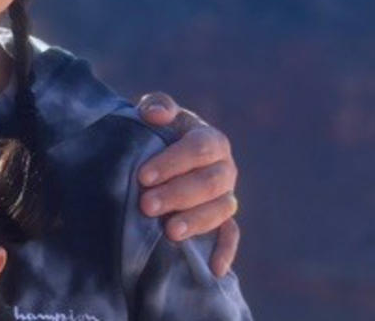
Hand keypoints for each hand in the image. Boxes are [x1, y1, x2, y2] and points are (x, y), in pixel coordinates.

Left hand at [135, 91, 239, 277]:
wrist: (155, 157)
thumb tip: (155, 114)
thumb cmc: (154, 133)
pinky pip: (231, 236)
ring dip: (196, 221)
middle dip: (178, 194)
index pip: (199, 148)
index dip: (173, 162)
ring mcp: (225, 196)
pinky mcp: (222, 220)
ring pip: (221, 209)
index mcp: (210, 139)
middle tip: (146, 205)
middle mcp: (223, 168)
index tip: (142, 176)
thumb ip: (157, 105)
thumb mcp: (154, 115)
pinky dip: (226, 252)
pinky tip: (215, 269)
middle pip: (210, 182)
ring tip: (169, 231)